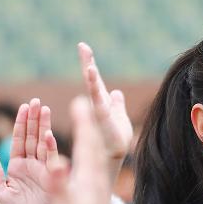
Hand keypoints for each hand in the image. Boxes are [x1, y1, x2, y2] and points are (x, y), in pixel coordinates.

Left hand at [0, 99, 56, 203]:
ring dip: (44, 127)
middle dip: (34, 119)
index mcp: (17, 167)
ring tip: (45, 109)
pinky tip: (48, 134)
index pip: (19, 140)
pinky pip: (51, 160)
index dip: (21, 124)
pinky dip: (50, 147)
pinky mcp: (53, 180)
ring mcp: (43, 172)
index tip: (24, 107)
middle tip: (37, 102)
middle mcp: (31, 166)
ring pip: (43, 144)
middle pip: (32, 137)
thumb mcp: (0, 192)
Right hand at [46, 96, 125, 203]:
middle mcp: (97, 181)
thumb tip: (56, 161)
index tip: (81, 100)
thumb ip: (59, 185)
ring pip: (96, 155)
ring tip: (88, 119)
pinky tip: (90, 153)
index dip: (84, 121)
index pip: (87, 144)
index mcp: (89, 180)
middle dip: (89, 122)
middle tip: (86, 100)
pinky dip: (90, 153)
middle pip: (94, 145)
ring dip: (90, 135)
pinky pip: (94, 167)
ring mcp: (98, 189)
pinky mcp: (97, 196)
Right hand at [78, 42, 132, 161]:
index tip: (83, 46)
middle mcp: (97, 105)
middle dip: (88, 64)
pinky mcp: (104, 122)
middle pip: (92, 81)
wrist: (114, 157)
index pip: (95, 80)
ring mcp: (99, 113)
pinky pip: (101, 105)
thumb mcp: (119, 118)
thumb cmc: (115, 141)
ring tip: (91, 66)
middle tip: (83, 46)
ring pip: (95, 92)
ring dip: (92, 79)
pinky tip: (95, 82)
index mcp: (101, 102)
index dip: (89, 63)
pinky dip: (97, 93)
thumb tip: (117, 93)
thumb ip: (116, 105)